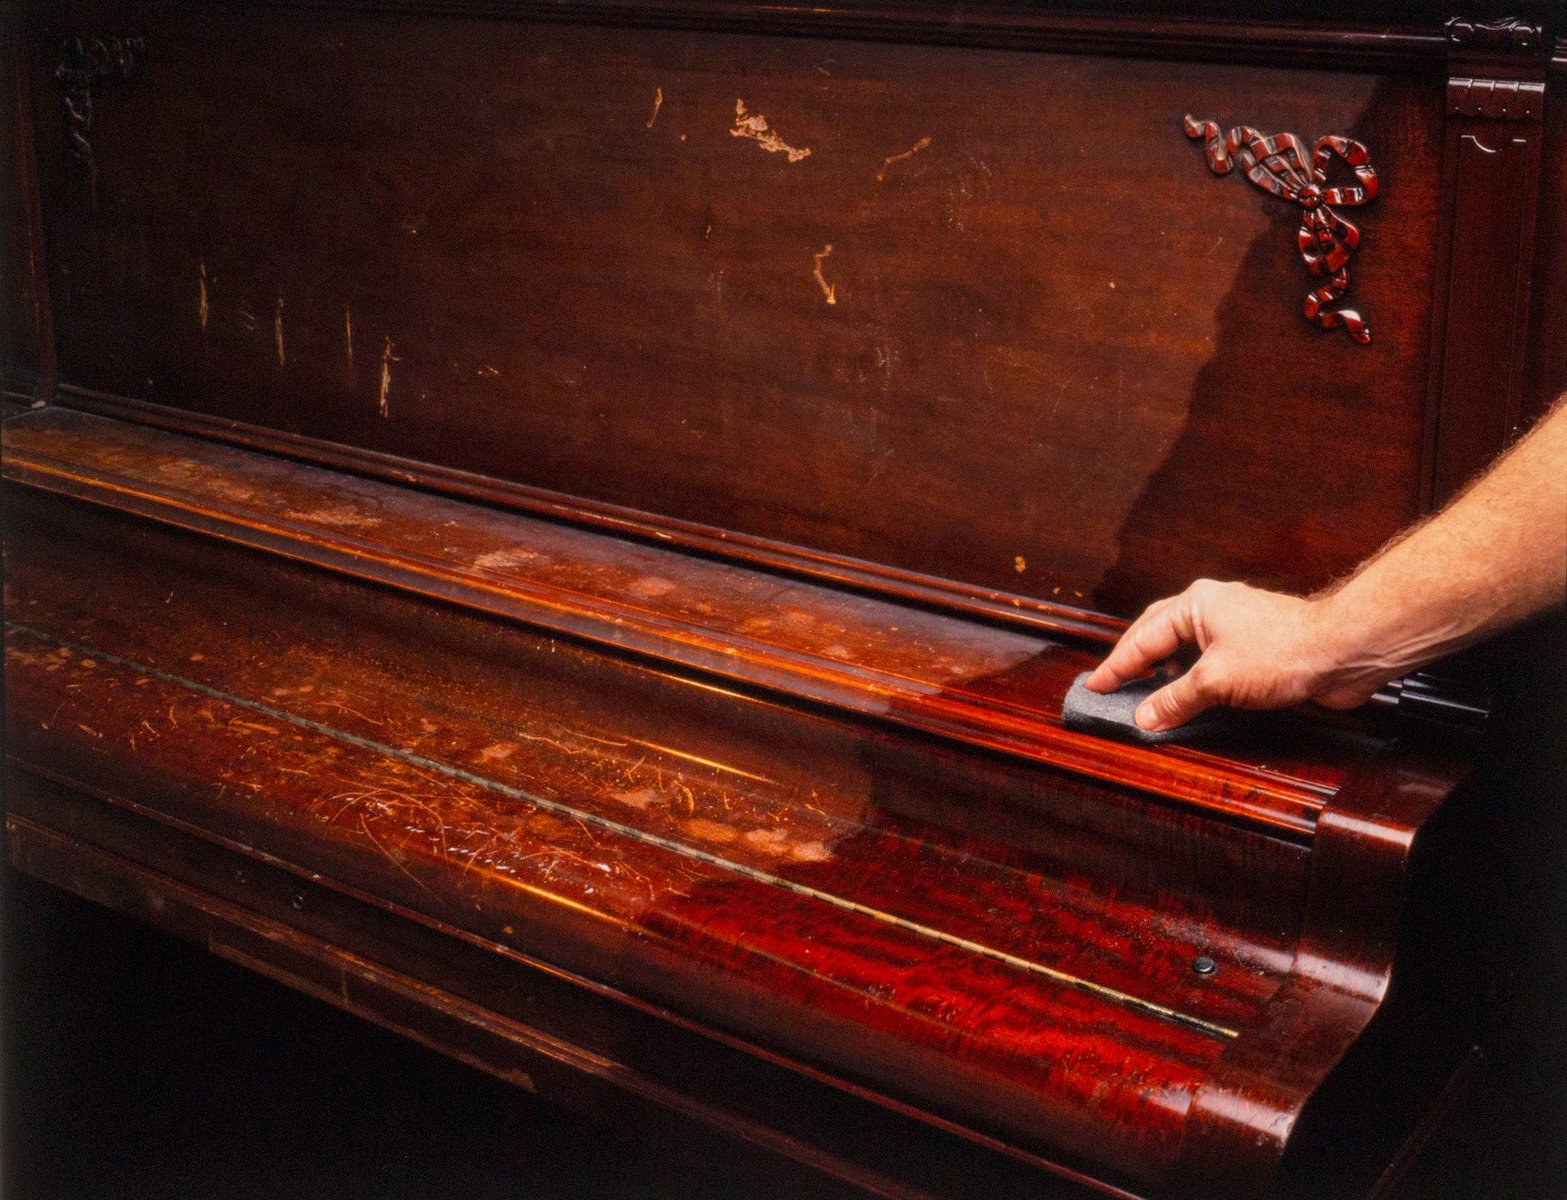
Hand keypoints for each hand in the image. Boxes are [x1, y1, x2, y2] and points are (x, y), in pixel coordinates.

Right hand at [1082, 580, 1382, 731]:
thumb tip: (1145, 717)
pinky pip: (1209, 663)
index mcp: (1194, 604)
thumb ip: (1176, 699)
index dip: (1115, 667)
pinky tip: (1189, 701)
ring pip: (1184, 650)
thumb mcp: (1216, 680)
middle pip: (1157, 636)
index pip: (1141, 639)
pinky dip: (1192, 682)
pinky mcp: (1254, 648)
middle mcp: (1210, 610)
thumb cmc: (1283, 650)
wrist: (1342, 651)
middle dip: (1134, 663)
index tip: (1094, 686)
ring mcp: (1233, 627)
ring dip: (1165, 675)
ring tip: (1146, 699)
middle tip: (1112, 688)